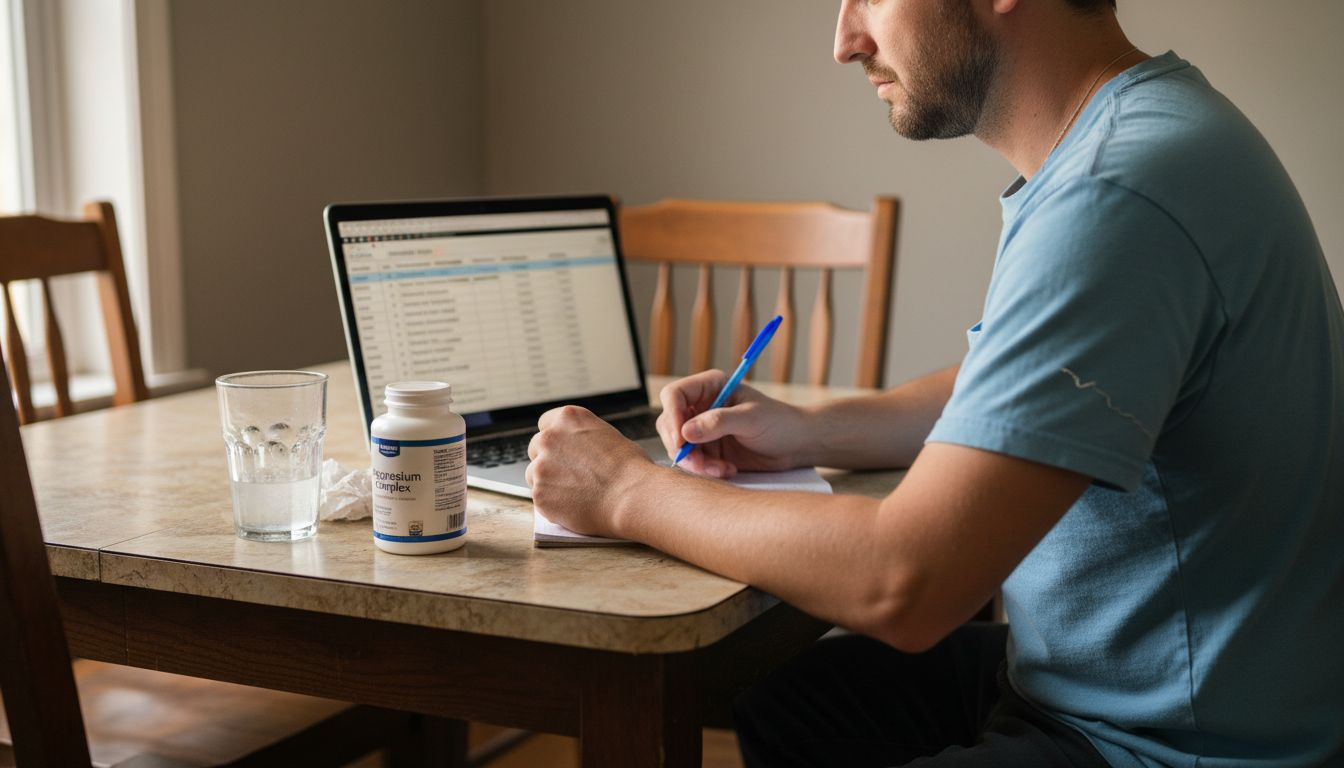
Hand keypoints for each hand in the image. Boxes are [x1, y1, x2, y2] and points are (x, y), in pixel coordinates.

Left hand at [526, 405, 652, 537]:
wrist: (632, 497)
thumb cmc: (631, 469)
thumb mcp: (609, 437)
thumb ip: (586, 440)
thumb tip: (582, 452)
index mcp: (568, 418)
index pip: (545, 423)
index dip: (554, 439)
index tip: (560, 450)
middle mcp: (550, 438)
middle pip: (535, 447)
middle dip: (548, 460)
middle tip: (566, 475)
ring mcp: (541, 466)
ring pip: (533, 474)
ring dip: (547, 482)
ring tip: (572, 493)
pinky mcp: (539, 493)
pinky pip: (539, 498)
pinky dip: (552, 503)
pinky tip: (573, 506)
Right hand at [656, 370, 810, 477]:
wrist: (796, 445)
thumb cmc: (779, 422)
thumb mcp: (751, 418)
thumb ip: (719, 422)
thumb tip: (686, 431)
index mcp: (710, 387)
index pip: (675, 395)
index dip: (672, 416)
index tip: (681, 439)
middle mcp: (701, 407)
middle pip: (670, 424)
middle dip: (680, 446)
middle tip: (698, 462)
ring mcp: (702, 430)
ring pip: (678, 447)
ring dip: (695, 463)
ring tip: (722, 469)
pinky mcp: (708, 451)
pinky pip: (693, 463)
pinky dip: (706, 471)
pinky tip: (728, 471)